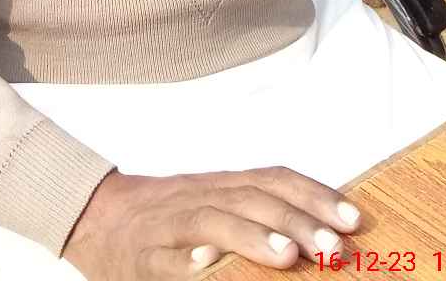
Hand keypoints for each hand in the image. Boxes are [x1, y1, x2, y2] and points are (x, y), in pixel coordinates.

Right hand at [62, 167, 360, 279]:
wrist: (93, 217)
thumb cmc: (164, 220)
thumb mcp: (211, 206)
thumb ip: (252, 213)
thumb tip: (316, 233)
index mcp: (220, 186)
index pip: (272, 179)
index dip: (313, 194)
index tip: (352, 216)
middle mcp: (199, 196)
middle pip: (250, 198)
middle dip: (295, 218)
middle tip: (334, 246)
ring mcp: (170, 225)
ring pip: (212, 220)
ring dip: (253, 235)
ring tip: (289, 255)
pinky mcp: (143, 257)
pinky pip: (165, 258)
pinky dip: (187, 261)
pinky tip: (205, 267)